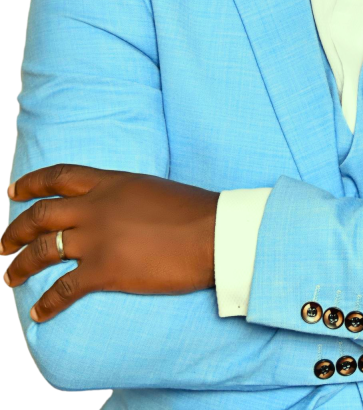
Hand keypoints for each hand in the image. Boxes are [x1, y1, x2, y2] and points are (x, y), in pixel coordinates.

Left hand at [0, 164, 219, 322]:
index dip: (31, 182)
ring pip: (43, 249)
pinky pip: (63, 288)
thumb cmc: (194, 210)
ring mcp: (98, 238)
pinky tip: (38, 312)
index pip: (60, 177)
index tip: (12, 191)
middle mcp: (97, 206)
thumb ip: (125, 194)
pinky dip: (47, 302)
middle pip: (41, 214)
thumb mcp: (151, 188)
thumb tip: (115, 206)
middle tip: (2, 244)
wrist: (213, 233)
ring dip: (20, 265)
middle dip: (15, 230)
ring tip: (8, 276)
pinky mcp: (104, 270)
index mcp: (111, 182)